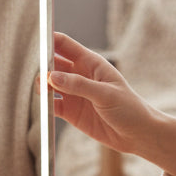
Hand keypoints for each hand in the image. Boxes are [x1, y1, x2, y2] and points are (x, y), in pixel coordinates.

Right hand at [48, 32, 175, 175]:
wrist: (138, 135)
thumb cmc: (129, 108)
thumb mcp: (106, 94)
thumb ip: (79, 85)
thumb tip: (52, 77)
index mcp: (90, 63)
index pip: (64, 44)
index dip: (49, 40)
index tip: (37, 45)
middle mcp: (79, 75)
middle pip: (53, 63)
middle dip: (42, 65)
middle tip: (40, 73)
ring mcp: (74, 93)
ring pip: (49, 84)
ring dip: (42, 85)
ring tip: (43, 91)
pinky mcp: (70, 112)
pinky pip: (52, 105)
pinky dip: (44, 105)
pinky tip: (44, 107)